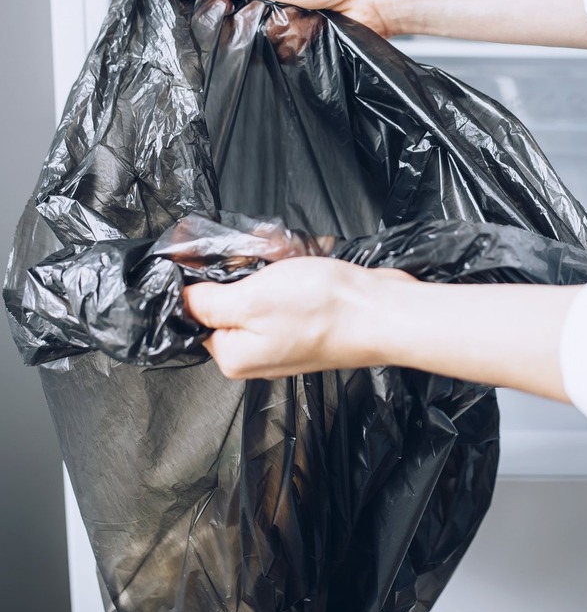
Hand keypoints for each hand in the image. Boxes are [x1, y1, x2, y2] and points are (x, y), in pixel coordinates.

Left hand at [183, 257, 412, 379]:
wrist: (381, 313)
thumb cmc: (324, 311)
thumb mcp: (251, 298)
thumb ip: (207, 301)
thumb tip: (181, 298)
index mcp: (233, 355)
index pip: (196, 315)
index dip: (201, 281)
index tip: (211, 255)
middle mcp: (255, 353)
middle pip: (227, 301)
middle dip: (240, 270)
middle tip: (261, 258)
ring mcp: (283, 339)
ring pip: (257, 291)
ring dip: (268, 267)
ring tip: (288, 261)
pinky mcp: (305, 324)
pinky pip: (284, 292)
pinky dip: (290, 272)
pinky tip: (305, 265)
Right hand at [187, 0, 395, 37]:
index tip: (209, 7)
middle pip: (243, 13)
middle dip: (246, 19)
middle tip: (256, 14)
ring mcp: (293, 12)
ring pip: (263, 34)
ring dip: (271, 32)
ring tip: (288, 21)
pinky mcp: (308, 35)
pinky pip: (286, 48)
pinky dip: (292, 44)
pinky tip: (303, 34)